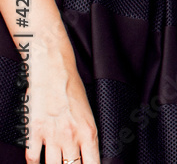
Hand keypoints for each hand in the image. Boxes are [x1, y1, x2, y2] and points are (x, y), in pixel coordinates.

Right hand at [27, 38, 100, 163]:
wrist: (54, 72)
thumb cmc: (72, 88)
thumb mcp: (88, 112)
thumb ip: (86, 133)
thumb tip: (87, 150)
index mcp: (88, 131)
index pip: (92, 163)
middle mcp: (71, 137)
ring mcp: (51, 137)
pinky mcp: (34, 133)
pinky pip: (33, 158)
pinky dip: (35, 163)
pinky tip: (37, 163)